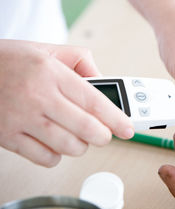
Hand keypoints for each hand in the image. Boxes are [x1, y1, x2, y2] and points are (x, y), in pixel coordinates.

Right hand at [0, 40, 133, 166]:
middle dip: (103, 136)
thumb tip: (104, 80)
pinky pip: (45, 158)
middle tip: (105, 134)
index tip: (128, 128)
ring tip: (78, 136)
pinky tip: (55, 142)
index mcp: (51, 74)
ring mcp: (22, 119)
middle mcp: (38, 97)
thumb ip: (80, 61)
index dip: (117, 118)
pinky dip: (57, 155)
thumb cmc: (9, 61)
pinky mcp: (8, 136)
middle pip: (86, 129)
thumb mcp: (46, 50)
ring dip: (81, 146)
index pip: (95, 101)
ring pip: (69, 146)